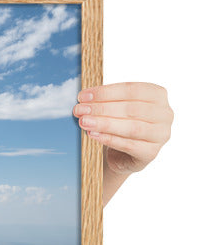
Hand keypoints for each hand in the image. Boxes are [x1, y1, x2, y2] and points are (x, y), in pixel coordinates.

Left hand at [73, 82, 172, 205]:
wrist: (123, 155)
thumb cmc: (120, 126)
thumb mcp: (116, 109)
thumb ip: (105, 102)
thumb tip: (83, 99)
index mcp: (157, 95)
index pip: (132, 89)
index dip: (106, 92)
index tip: (83, 96)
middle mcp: (164, 114)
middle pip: (131, 109)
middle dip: (102, 108)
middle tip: (79, 110)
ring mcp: (160, 134)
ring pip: (132, 127)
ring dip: (105, 124)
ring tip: (84, 122)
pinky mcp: (151, 153)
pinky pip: (129, 145)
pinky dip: (109, 139)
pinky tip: (93, 135)